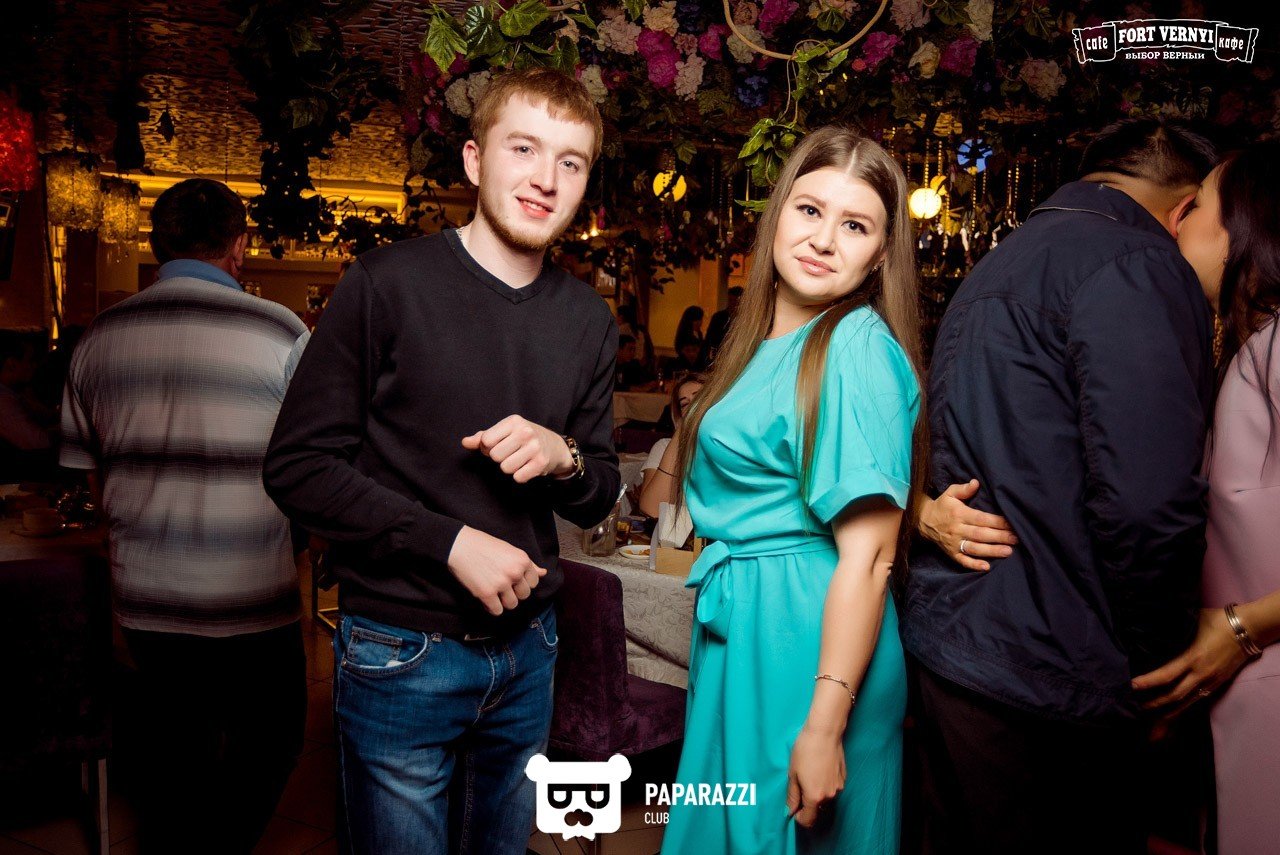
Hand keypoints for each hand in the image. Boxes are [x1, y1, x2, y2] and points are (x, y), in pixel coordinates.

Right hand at [446, 526, 545, 615]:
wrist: (459, 545)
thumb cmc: (483, 545)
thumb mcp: (510, 550)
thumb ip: (527, 564)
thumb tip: (543, 573)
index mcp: (522, 560)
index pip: (534, 582)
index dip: (523, 583)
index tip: (512, 580)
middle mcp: (515, 572)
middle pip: (524, 595)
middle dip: (514, 593)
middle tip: (501, 585)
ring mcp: (501, 584)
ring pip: (512, 604)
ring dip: (503, 601)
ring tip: (494, 592)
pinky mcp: (486, 594)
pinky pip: (497, 611)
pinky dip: (491, 607)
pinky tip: (486, 599)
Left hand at [462, 415, 573, 483]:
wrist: (554, 446)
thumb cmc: (524, 438)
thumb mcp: (505, 431)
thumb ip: (483, 437)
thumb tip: (465, 442)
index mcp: (514, 421)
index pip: (486, 440)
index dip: (487, 447)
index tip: (497, 445)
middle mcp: (525, 432)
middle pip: (495, 456)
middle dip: (499, 458)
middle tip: (509, 453)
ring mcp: (535, 448)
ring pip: (505, 468)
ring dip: (509, 468)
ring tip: (518, 460)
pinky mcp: (541, 463)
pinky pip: (518, 477)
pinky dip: (519, 475)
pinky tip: (526, 467)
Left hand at [786, 726, 845, 828]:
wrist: (824, 733)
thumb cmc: (805, 751)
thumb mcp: (792, 774)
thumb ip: (792, 795)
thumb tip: (790, 810)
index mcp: (815, 797)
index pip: (808, 819)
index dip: (798, 817)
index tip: (793, 806)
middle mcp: (829, 796)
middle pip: (816, 809)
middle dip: (807, 803)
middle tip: (799, 785)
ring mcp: (838, 787)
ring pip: (825, 798)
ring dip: (816, 793)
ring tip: (809, 774)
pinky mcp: (843, 778)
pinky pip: (832, 788)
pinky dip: (825, 784)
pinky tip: (819, 768)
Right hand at [918, 480, 1016, 571]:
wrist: (922, 520)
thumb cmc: (941, 506)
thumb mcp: (950, 493)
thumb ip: (963, 489)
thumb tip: (976, 482)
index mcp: (959, 514)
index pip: (981, 518)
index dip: (997, 522)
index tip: (1012, 523)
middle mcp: (957, 529)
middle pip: (981, 534)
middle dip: (999, 537)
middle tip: (1016, 539)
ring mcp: (954, 543)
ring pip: (975, 548)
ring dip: (991, 551)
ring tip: (1008, 552)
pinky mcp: (951, 553)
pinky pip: (962, 560)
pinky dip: (973, 565)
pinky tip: (986, 567)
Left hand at [1131, 608, 1248, 718]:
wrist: (1249, 629)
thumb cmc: (1217, 621)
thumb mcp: (1192, 622)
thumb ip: (1174, 631)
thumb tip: (1151, 630)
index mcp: (1193, 658)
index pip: (1167, 675)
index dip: (1149, 682)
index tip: (1132, 686)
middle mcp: (1202, 674)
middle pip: (1175, 695)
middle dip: (1155, 703)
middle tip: (1137, 707)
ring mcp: (1211, 682)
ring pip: (1187, 703)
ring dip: (1169, 711)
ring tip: (1152, 718)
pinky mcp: (1217, 684)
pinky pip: (1197, 700)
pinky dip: (1184, 708)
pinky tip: (1173, 713)